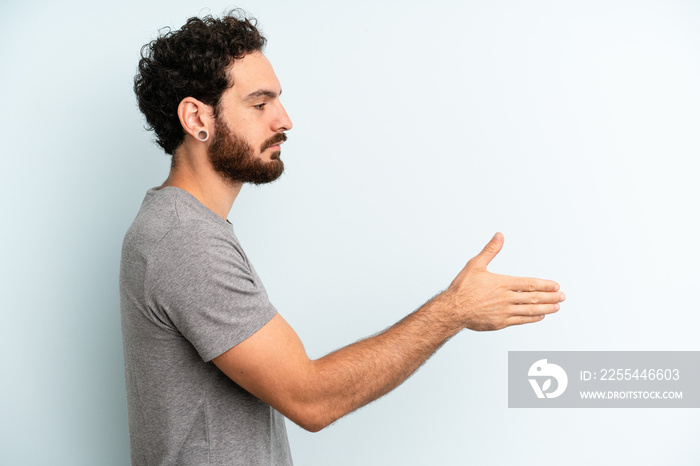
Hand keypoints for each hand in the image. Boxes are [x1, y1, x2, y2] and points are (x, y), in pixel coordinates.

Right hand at [445, 232, 563, 330]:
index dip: (544, 285)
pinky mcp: (500, 322)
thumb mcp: (475, 265)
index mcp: (502, 283)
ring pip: (529, 311)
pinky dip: (532, 318)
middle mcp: (505, 298)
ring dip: (545, 308)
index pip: (529, 284)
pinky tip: (540, 316)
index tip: (556, 286)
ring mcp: (504, 312)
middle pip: (533, 298)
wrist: (452, 310)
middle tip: (562, 296)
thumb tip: (499, 235)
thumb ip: (490, 250)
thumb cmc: (462, 288)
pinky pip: (520, 320)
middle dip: (550, 297)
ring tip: (556, 307)